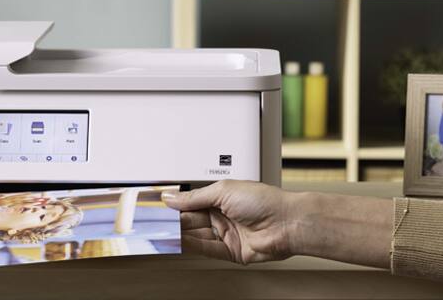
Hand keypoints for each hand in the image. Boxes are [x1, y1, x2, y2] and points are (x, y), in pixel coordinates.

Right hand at [162, 180, 302, 264]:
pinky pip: (206, 249)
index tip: (158, 206)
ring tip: (161, 233)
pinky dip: (191, 246)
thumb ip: (194, 197)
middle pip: (192, 219)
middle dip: (174, 221)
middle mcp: (223, 215)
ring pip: (197, 235)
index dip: (175, 204)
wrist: (286, 223)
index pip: (192, 201)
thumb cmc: (264, 200)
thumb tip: (173, 197)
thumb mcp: (223, 191)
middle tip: (155, 222)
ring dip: (179, 235)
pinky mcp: (231, 252)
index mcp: (221, 197)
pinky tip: (178, 243)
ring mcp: (227, 234)